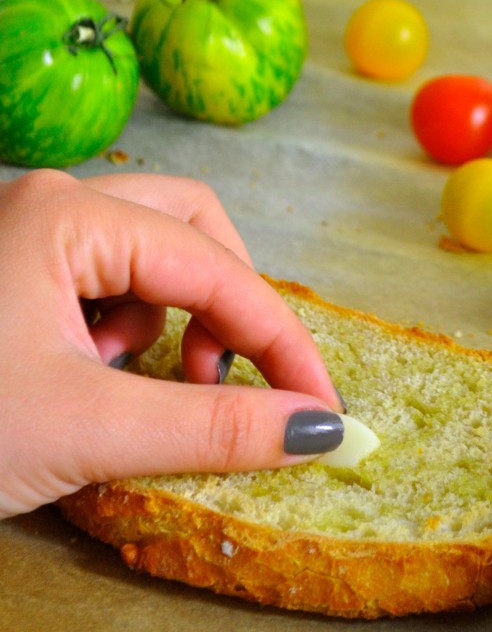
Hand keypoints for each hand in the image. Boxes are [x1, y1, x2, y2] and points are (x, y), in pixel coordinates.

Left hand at [0, 170, 344, 518]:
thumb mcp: (86, 429)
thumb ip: (213, 426)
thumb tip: (315, 428)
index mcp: (70, 216)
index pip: (219, 269)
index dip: (281, 342)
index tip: (322, 410)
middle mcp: (56, 202)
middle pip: (192, 226)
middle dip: (225, 304)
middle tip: (220, 375)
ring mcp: (35, 230)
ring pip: (154, 248)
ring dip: (172, 314)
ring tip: (131, 380)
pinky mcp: (22, 266)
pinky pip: (112, 275)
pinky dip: (127, 324)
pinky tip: (86, 373)